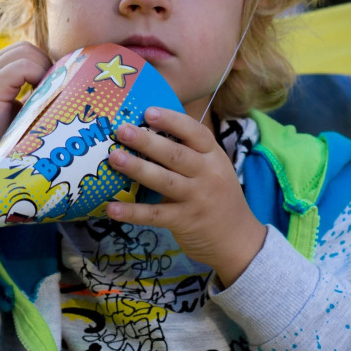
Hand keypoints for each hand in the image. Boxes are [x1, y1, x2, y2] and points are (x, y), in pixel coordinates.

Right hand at [0, 42, 52, 186]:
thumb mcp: (16, 112)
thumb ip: (31, 96)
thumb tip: (60, 87)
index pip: (21, 52)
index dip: (40, 63)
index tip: (50, 85)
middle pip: (25, 47)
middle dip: (44, 62)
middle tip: (52, 88)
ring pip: (25, 52)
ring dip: (42, 68)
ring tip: (46, 93)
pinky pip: (22, 66)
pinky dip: (37, 75)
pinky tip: (39, 96)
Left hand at [104, 107, 266, 286]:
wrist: (238, 239)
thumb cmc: (217, 196)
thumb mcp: (213, 169)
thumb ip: (189, 153)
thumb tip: (148, 131)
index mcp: (213, 156)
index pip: (195, 133)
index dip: (172, 120)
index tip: (149, 111)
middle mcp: (207, 175)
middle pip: (176, 154)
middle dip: (147, 141)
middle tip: (122, 130)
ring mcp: (196, 199)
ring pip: (164, 181)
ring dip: (138, 169)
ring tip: (114, 158)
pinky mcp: (184, 221)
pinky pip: (155, 215)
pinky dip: (133, 212)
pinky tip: (112, 208)